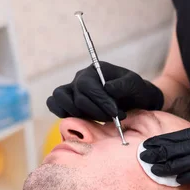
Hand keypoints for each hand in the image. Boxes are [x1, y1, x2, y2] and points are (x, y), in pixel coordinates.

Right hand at [46, 62, 163, 120]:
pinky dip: (61, 111)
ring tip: (99, 119)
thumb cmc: (135, 91)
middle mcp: (81, 78)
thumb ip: (124, 85)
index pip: (87, 85)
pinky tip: (79, 119)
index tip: (115, 113)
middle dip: (96, 111)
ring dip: (80, 114)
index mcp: (95, 70)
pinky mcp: (69, 103)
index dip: (99, 100)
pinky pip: (54, 103)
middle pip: (77, 96)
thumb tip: (107, 88)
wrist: (134, 101)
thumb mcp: (135, 85)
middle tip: (114, 118)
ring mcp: (73, 90)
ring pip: (60, 98)